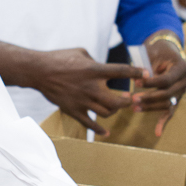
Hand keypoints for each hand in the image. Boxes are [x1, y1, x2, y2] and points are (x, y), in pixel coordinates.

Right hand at [0, 39, 139, 134]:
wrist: (38, 71)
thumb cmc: (59, 58)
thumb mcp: (81, 53)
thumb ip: (96, 62)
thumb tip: (104, 68)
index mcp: (94, 70)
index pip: (121, 72)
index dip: (136, 73)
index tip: (146, 74)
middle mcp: (91, 87)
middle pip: (118, 100)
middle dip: (129, 101)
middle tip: (132, 99)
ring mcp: (82, 101)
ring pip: (107, 113)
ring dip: (115, 111)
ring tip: (116, 107)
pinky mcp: (73, 110)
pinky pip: (90, 124)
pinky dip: (100, 130)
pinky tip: (107, 132)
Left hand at [132, 33, 185, 134]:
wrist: (166, 52)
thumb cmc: (157, 51)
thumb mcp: (152, 52)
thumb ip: (146, 65)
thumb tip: (138, 78)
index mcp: (182, 67)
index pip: (167, 79)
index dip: (151, 83)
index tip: (136, 82)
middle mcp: (185, 81)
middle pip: (167, 94)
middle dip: (149, 97)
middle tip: (132, 99)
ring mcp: (181, 92)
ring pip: (167, 104)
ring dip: (150, 107)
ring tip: (133, 107)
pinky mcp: (175, 99)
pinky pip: (169, 112)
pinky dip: (163, 122)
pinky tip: (157, 132)